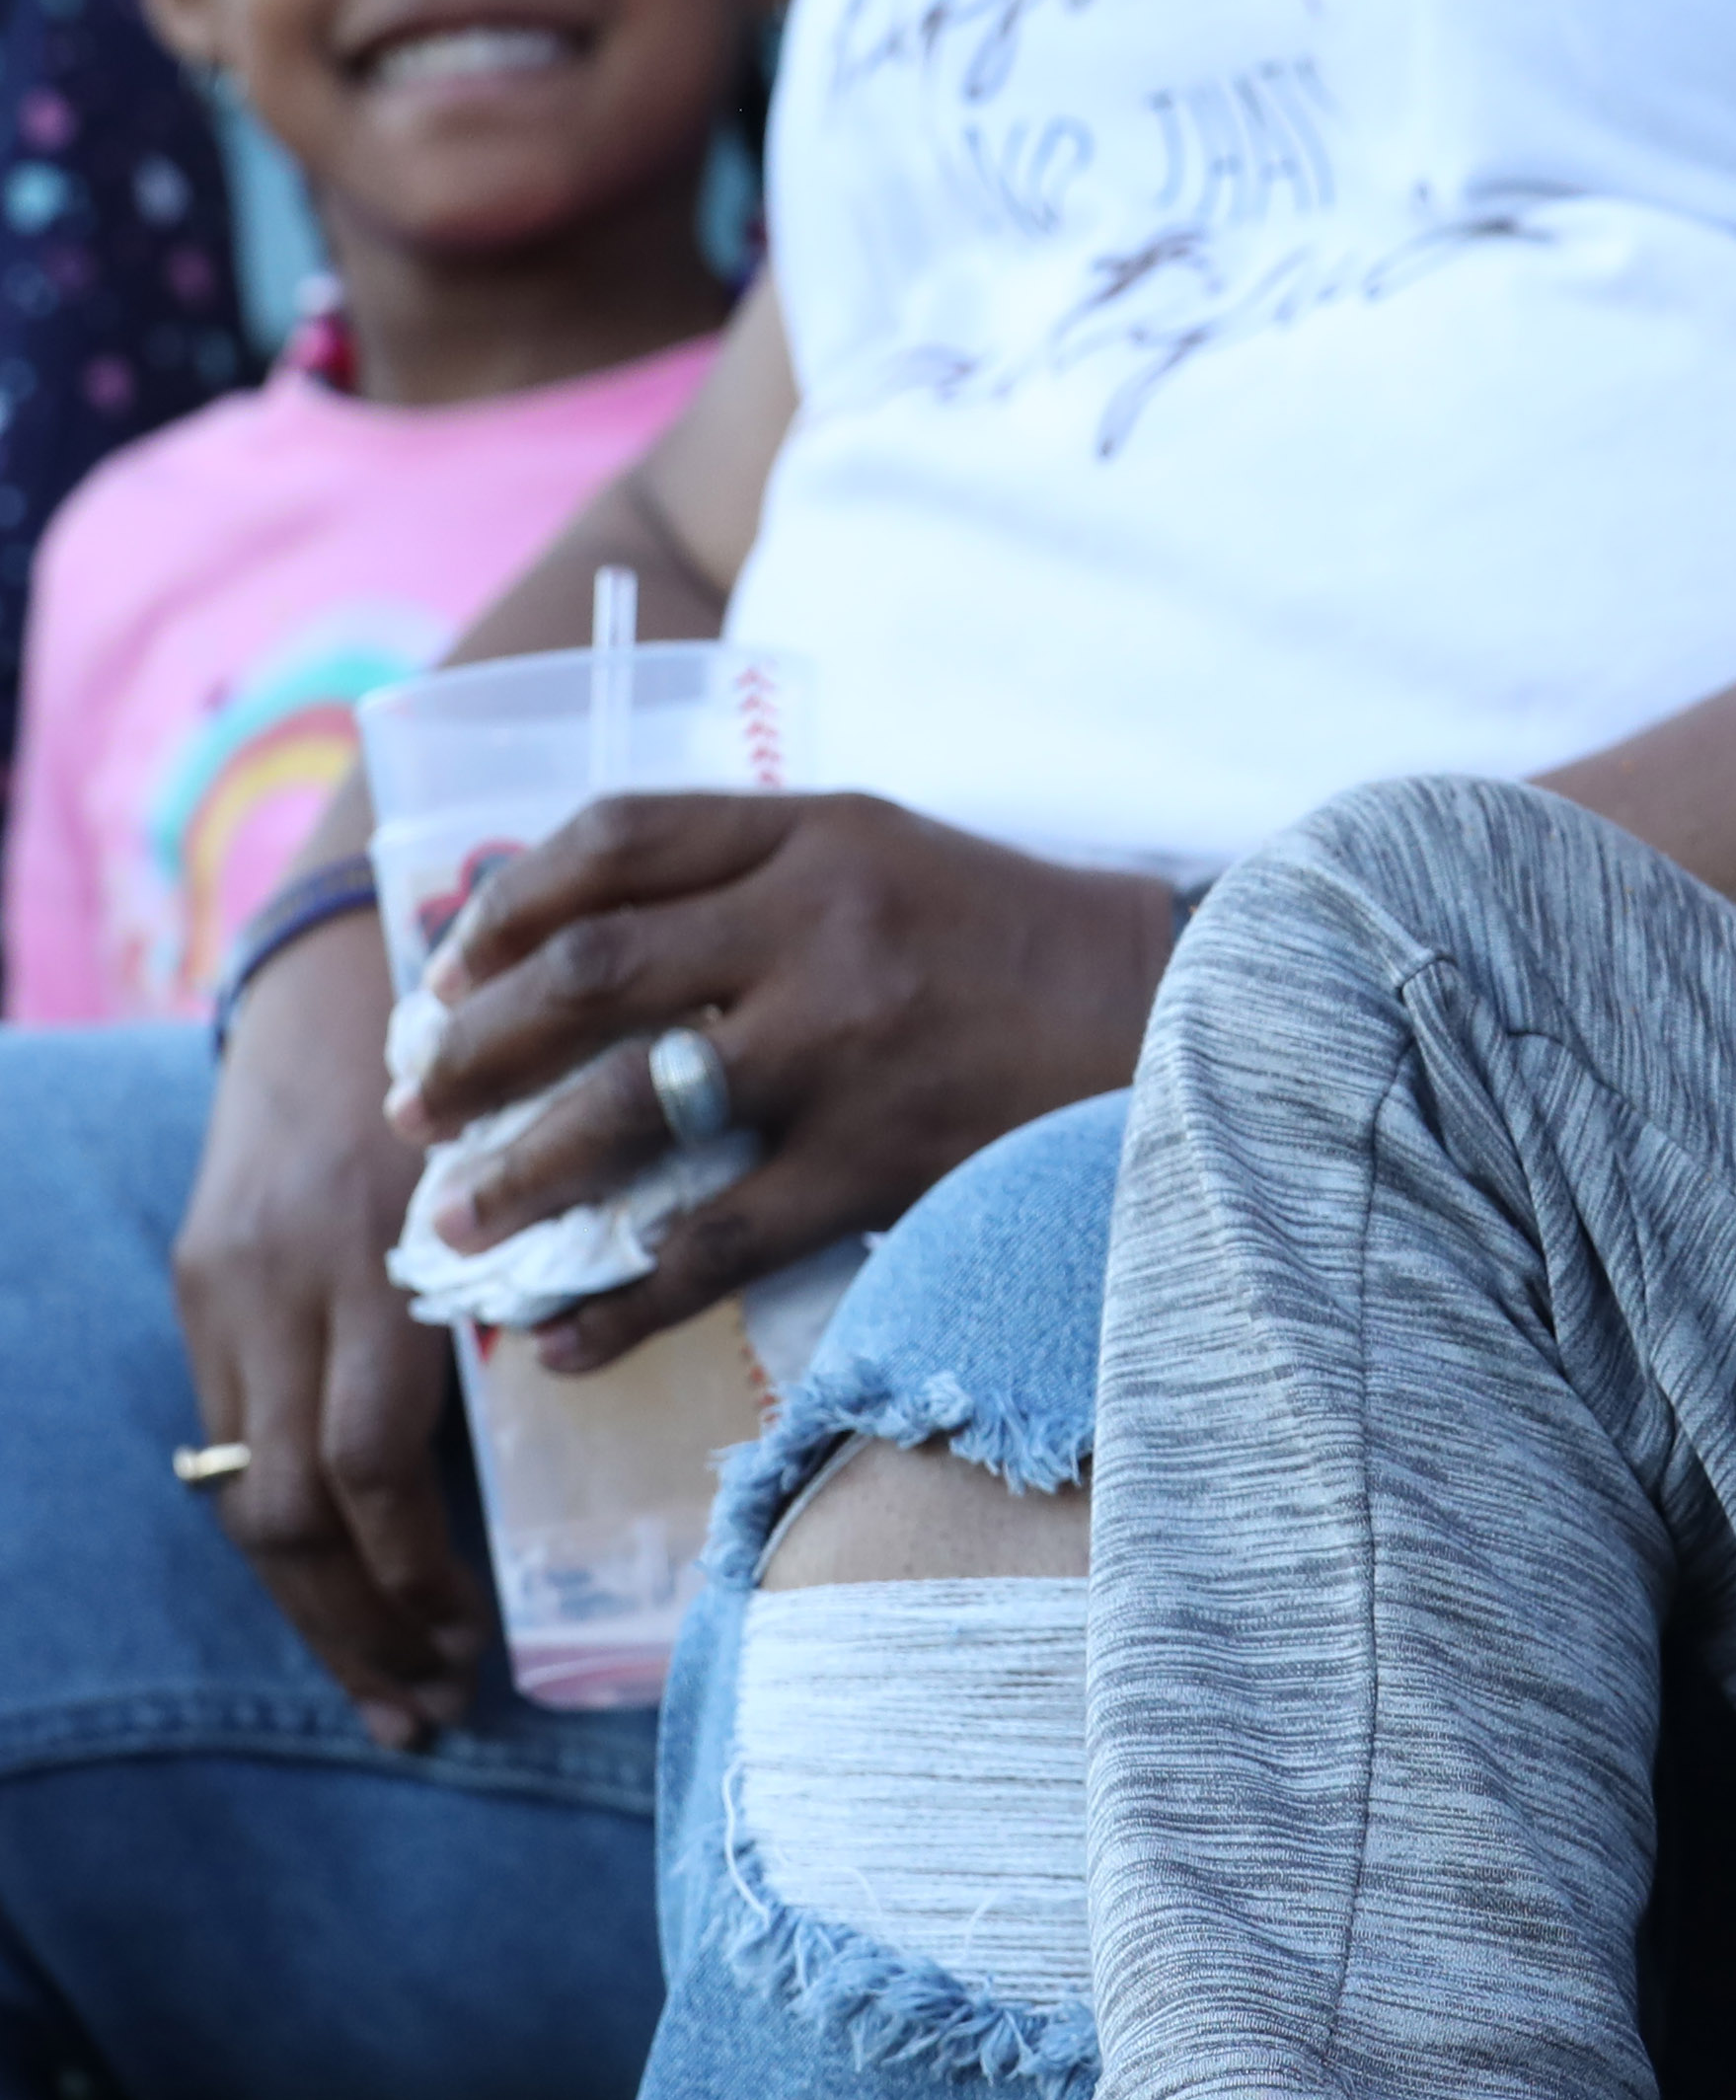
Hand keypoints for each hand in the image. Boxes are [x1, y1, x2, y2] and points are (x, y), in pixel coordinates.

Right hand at [169, 901, 483, 1749]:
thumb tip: (608, 1384)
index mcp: (383, 1252)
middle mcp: (285, 1280)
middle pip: (291, 1509)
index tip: (476, 1654)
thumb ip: (553, 1260)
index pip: (374, 1462)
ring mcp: (227, 1284)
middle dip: (357, 1628)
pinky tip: (341, 1578)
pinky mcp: (202, 1279)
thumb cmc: (500, 1042)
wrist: (345, 950)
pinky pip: (230, 1433)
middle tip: (429, 1710)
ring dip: (315, 1604)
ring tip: (391, 1683)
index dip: (416, 1577)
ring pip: (243, 1492)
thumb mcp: (536, 1144)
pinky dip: (285, 1521)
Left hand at [391, 790, 1175, 1372]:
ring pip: (627, 1112)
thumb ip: (749, 874)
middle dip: (471, 1054)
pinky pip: (710, 1241)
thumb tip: (561, 951)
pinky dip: (620, 1301)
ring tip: (453, 1230)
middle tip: (415, 1114)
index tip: (446, 973)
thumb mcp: (884, 852)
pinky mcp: (875, 1157)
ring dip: (515, 1178)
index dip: (509, 905)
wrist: (1172, 1010)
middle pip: (590, 977)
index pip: (620, 838)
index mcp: (822, 829)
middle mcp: (821, 921)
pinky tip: (567, 1340)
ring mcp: (846, 1043)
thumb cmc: (1006, 934)